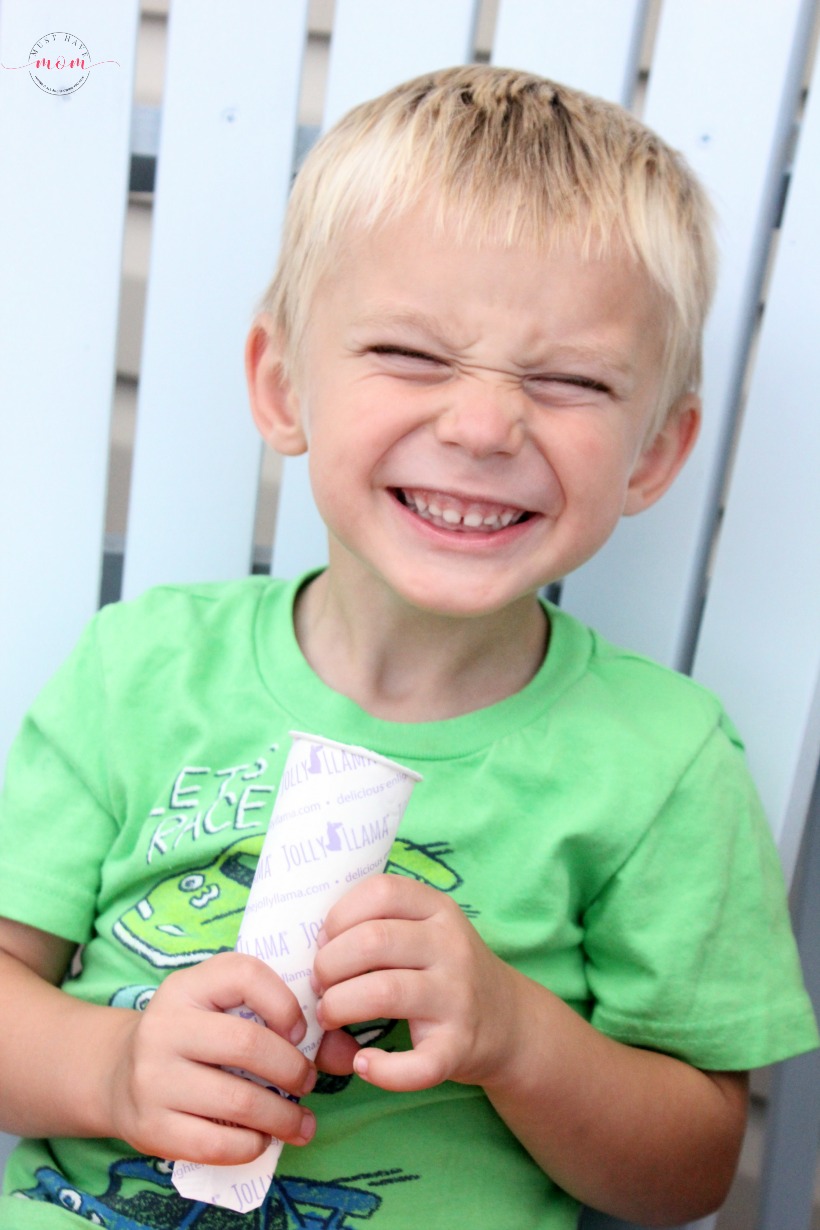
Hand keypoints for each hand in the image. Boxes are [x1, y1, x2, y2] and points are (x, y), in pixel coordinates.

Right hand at [108, 952, 317, 1164]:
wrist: (119, 1073)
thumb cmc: (192, 1035)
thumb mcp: (221, 1006)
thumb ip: (282, 1015)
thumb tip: (348, 1054)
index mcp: (186, 986)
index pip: (245, 975)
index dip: (285, 1004)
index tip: (300, 1032)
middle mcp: (164, 1027)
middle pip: (248, 1045)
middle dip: (293, 1069)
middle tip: (307, 1082)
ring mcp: (152, 1080)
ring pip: (239, 1102)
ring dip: (283, 1117)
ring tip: (300, 1121)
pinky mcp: (151, 1128)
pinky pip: (216, 1145)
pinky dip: (252, 1146)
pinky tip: (262, 1139)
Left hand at [312, 875, 521, 1092]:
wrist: (508, 1021)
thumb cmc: (441, 972)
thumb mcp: (422, 933)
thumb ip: (373, 930)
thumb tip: (306, 960)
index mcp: (436, 909)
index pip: (380, 892)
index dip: (339, 916)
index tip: (324, 942)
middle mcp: (451, 946)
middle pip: (372, 940)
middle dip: (328, 965)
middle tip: (320, 986)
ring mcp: (458, 996)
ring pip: (383, 992)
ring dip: (339, 1007)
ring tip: (330, 1017)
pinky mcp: (459, 1047)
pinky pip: (417, 1064)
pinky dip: (382, 1071)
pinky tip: (364, 1065)